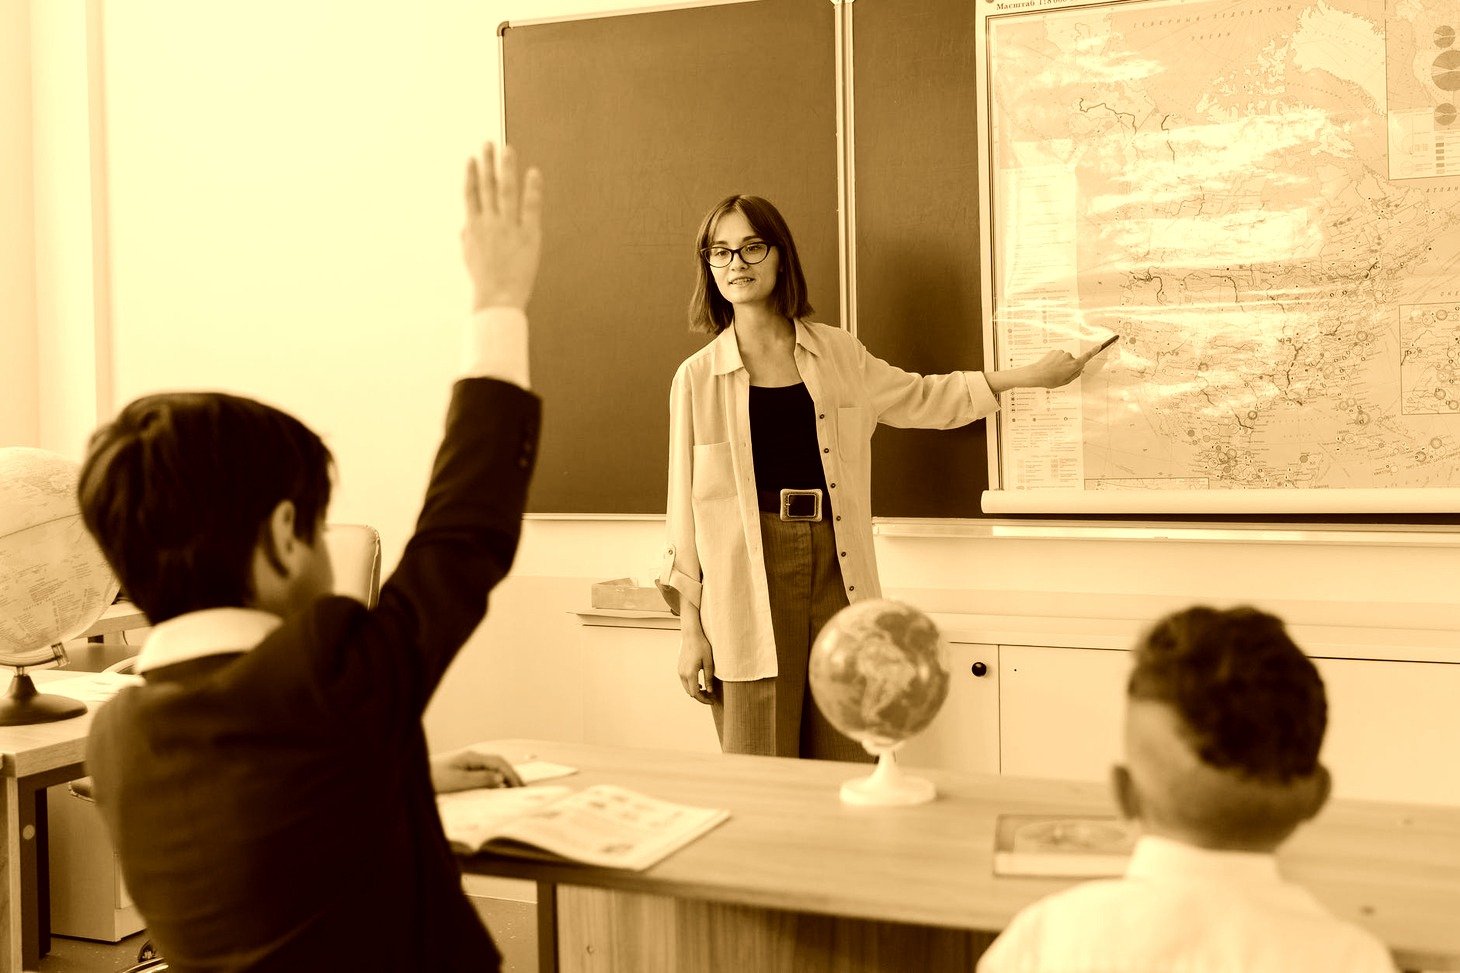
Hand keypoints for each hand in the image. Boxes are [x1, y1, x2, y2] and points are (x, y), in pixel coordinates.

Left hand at [429, 749, 523, 793]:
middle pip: (498, 763)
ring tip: (512, 790)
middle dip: (511, 775)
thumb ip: (480, 779)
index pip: (499, 762)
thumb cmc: (434, 778)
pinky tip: (495, 788)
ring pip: (491, 768)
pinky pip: (483, 773)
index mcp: (472, 757)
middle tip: (522, 789)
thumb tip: (500, 779)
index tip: (520, 787)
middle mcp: (472, 757)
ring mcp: (467, 762)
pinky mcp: (462, 769)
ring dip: (503, 777)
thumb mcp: (458, 781)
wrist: (414, 775)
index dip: (511, 774)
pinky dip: (493, 779)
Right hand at [461, 143, 542, 310]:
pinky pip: (530, 207)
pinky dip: (532, 189)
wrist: (497, 299)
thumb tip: (464, 225)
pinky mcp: (528, 235)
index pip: (471, 195)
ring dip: (506, 168)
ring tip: (507, 149)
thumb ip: (466, 238)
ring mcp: (508, 227)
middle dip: (487, 163)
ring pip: (505, 191)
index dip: (472, 175)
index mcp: (473, 228)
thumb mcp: (469, 258)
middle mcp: (489, 223)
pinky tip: (533, 172)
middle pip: (487, 187)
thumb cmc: (484, 281)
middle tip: (488, 143)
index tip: (472, 158)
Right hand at [677, 627, 715, 704]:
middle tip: (711, 697)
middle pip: (690, 692)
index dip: (704, 700)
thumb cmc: (702, 646)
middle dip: (700, 697)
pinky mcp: (679, 668)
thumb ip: (709, 678)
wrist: (691, 635)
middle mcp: (682, 674)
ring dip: (696, 691)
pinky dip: (692, 685)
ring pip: (687, 688)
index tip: (712, 700)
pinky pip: (684, 681)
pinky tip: (700, 684)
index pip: (696, 693)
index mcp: (690, 673)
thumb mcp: (709, 663)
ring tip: (707, 691)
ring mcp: (679, 671)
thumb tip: (709, 691)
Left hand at [1022, 347, 1100, 388]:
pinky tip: (1049, 366)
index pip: (1086, 357)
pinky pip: (1058, 356)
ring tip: (1053, 371)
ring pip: (1065, 359)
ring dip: (1061, 363)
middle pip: (1074, 361)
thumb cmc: (1050, 380)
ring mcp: (1061, 353)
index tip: (1099, 345)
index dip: (1094, 351)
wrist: (1036, 374)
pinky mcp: (1055, 351)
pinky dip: (1056, 360)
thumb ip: (1075, 374)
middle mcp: (1069, 357)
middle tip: (1060, 374)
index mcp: (1073, 365)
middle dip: (1070, 366)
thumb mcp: (1065, 381)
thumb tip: (1080, 367)